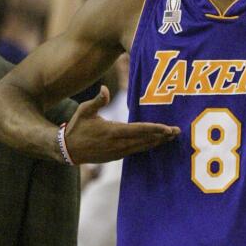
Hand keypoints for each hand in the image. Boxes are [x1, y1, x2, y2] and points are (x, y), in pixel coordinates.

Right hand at [64, 85, 179, 163]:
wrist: (68, 150)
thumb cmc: (77, 127)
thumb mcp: (84, 110)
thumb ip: (97, 101)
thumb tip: (105, 88)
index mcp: (112, 131)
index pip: (138, 130)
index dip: (155, 129)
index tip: (168, 128)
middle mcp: (118, 144)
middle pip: (145, 140)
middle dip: (162, 136)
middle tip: (177, 131)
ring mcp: (118, 152)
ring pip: (143, 147)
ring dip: (158, 142)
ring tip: (171, 137)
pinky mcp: (117, 156)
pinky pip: (136, 151)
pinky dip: (148, 146)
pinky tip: (156, 143)